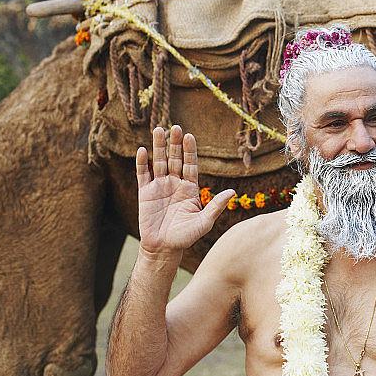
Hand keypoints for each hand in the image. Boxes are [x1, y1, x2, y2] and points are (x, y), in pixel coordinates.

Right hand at [136, 125, 234, 254]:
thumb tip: (232, 192)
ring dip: (158, 146)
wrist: (164, 249)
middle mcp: (175, 183)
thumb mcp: (204, 222)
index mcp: (190, 188)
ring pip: (159, 162)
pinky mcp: (144, 193)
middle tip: (174, 126)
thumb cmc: (186, 237)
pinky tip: (142, 150)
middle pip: (174, 158)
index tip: (189, 136)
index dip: (190, 150)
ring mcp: (159, 187)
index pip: (190, 163)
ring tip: (158, 129)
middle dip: (174, 143)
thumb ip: (216, 206)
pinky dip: (142, 163)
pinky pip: (143, 175)